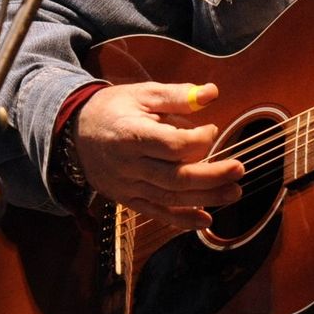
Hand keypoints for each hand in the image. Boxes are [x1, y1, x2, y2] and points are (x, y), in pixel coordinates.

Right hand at [74, 82, 243, 229]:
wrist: (73, 134)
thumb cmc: (113, 109)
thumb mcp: (142, 93)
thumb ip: (177, 95)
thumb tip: (211, 93)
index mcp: (132, 134)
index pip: (172, 145)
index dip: (199, 140)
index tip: (212, 129)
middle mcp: (129, 164)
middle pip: (176, 177)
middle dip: (212, 176)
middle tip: (239, 169)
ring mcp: (127, 185)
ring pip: (170, 198)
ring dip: (205, 198)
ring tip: (234, 192)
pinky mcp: (127, 199)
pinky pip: (156, 213)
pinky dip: (181, 220)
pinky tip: (206, 220)